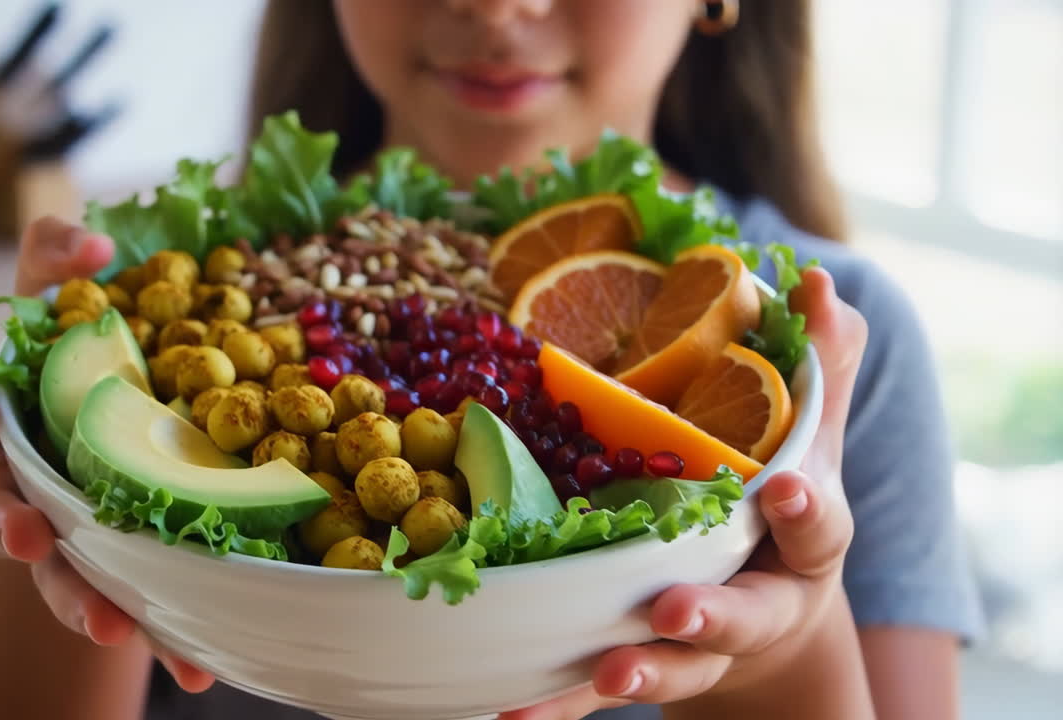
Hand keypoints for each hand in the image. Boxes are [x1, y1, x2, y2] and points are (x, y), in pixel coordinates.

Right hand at [0, 217, 214, 692]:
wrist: (126, 426)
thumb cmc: (87, 353)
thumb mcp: (69, 298)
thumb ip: (61, 259)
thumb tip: (94, 238)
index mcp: (7, 412)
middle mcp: (23, 478)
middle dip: (6, 524)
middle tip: (26, 536)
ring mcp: (67, 530)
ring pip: (58, 571)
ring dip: (78, 598)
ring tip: (110, 624)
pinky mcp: (117, 567)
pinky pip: (132, 602)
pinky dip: (161, 636)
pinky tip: (196, 662)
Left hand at [502, 268, 868, 718]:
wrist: (768, 616)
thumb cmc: (779, 511)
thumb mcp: (808, 442)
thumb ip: (817, 368)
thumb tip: (815, 282)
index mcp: (801, 543)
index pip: (817, 525)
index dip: (804, 509)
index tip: (783, 489)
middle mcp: (755, 605)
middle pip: (741, 617)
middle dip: (711, 614)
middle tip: (675, 607)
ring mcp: (699, 646)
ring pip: (675, 666)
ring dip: (641, 673)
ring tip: (606, 674)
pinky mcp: (642, 665)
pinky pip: (595, 692)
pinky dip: (560, 705)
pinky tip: (515, 713)